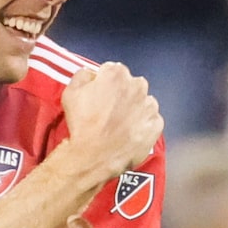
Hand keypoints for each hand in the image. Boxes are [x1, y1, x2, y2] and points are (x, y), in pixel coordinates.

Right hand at [57, 63, 161, 182]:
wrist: (93, 156)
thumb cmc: (81, 124)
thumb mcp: (70, 92)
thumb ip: (84, 75)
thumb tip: (92, 74)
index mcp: (117, 74)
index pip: (113, 71)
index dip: (105, 84)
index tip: (99, 96)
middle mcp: (138, 86)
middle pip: (131, 85)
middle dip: (123, 94)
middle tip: (110, 112)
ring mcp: (149, 106)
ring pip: (144, 102)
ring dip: (135, 109)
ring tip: (121, 124)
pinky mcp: (156, 125)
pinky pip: (152, 121)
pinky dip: (144, 125)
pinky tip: (130, 133)